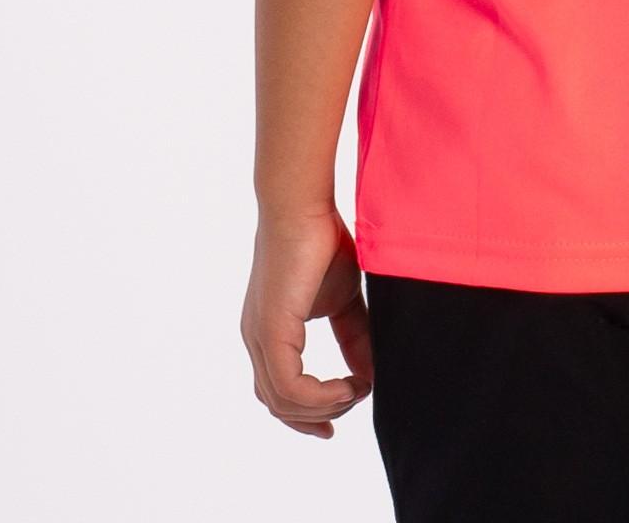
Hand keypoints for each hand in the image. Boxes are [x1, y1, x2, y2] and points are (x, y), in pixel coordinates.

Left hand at [240, 210, 374, 437]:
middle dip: (314, 418)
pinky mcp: (270, 330)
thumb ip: (354, 338)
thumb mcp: (344, 301)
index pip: (277, 392)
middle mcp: (257, 340)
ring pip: (283, 402)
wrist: (304, 207)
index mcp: (269, 333)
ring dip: (324, 407)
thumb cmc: (321, 242)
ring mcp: (260, 337)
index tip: (335, 423)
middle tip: (349, 409)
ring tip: (356, 390)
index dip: (306, 414)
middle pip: (277, 405)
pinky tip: (349, 385)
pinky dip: (321, 395)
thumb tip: (371, 374)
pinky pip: (290, 387)